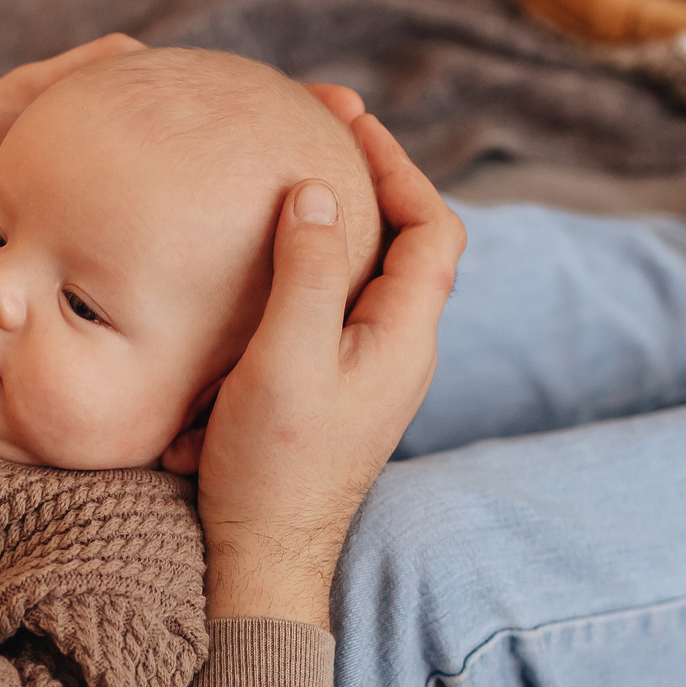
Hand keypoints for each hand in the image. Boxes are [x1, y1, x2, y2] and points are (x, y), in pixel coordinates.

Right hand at [197, 115, 460, 626]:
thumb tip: (319, 190)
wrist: (261, 563)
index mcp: (404, 338)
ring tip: (281, 181)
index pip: (433, 227)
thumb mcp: (284, 360)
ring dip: (328, 225)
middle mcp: (396, 353)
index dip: (399, 165)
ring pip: (362, 277)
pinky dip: (300, 273)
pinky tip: (252, 264)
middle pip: (405, 243)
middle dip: (364, 180)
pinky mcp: (327, 393)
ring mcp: (363, 375)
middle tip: (314, 130)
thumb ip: (308, 271)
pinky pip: (326, 313)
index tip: (348, 123)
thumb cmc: (272, 470)